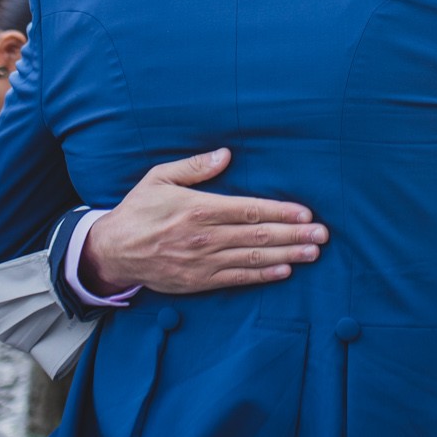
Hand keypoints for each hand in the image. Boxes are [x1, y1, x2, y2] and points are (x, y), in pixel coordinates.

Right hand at [82, 148, 327, 295]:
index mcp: (198, 209)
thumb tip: (225, 154)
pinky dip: (262, 276)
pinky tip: (284, 271)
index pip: (248, 210)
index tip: (305, 213)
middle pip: (258, 236)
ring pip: (253, 259)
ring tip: (313, 253)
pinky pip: (237, 279)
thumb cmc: (139, 210)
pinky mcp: (198, 281)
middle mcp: (204, 238)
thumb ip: (194, 167)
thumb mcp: (159, 178)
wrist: (113, 251)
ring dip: (287, 256)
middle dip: (294, 235)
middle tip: (322, 235)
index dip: (280, 212)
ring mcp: (202, 262)